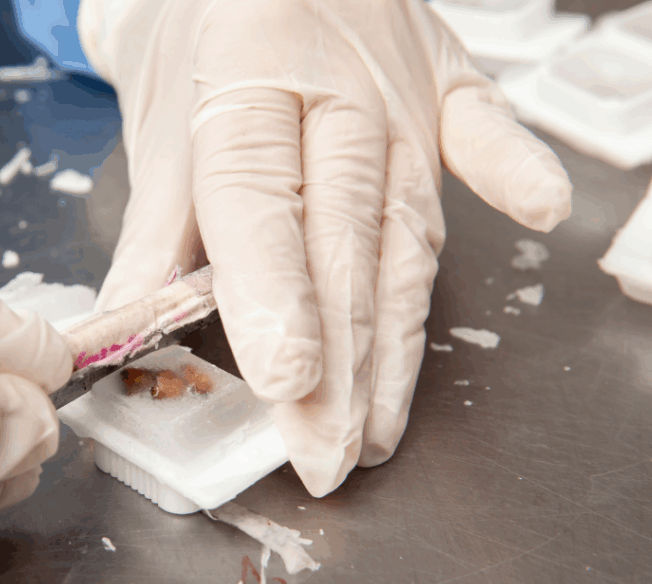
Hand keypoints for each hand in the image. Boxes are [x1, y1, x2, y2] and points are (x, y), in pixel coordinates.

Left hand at [78, 0, 571, 496]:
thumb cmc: (196, 50)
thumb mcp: (158, 137)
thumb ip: (152, 238)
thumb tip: (124, 334)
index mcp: (244, 88)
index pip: (259, 207)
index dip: (273, 299)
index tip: (286, 383)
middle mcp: (333, 93)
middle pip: (342, 242)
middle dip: (340, 361)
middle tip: (328, 451)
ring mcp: (400, 89)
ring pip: (405, 230)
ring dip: (398, 339)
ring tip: (381, 426)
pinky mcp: (445, 84)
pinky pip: (484, 129)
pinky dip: (512, 170)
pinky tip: (542, 213)